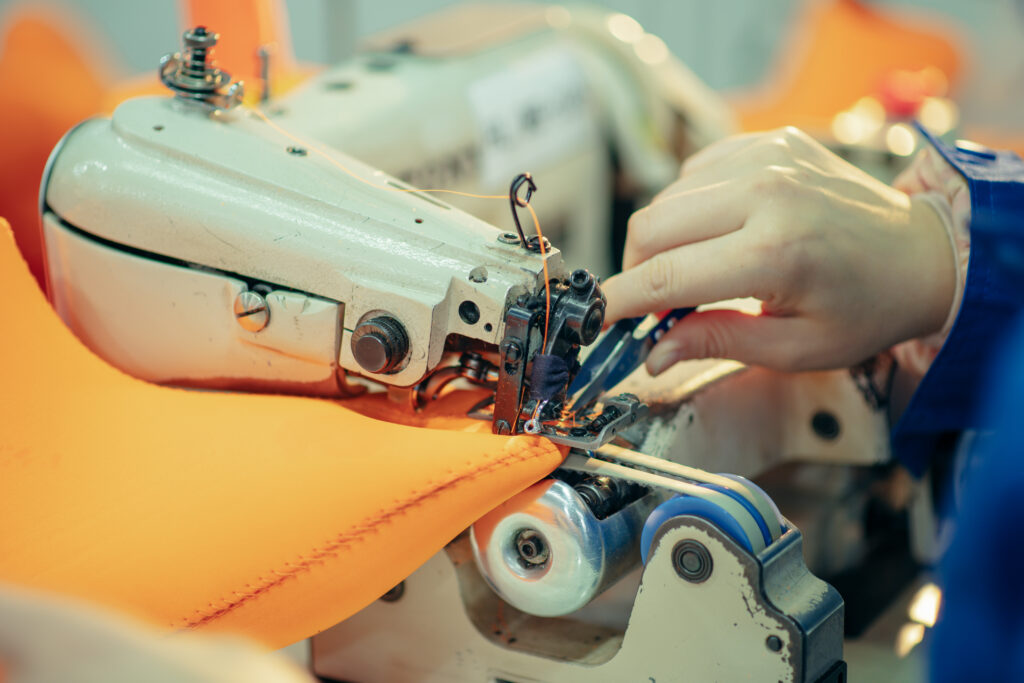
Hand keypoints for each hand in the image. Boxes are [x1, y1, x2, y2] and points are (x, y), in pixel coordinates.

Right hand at [602, 127, 955, 373]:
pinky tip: (718, 230)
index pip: (666, 276)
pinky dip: (691, 205)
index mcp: (775, 253)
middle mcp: (767, 194)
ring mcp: (769, 158)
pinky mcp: (770, 141)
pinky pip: (696, 171)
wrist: (922, 252)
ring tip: (697, 268)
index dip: (620, 300)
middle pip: (652, 226)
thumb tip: (652, 355)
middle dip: (638, 268)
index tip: (596, 316)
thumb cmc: (865, 308)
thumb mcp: (796, 347)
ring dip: (665, 238)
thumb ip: (717, 343)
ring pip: (668, 196)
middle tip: (657, 301)